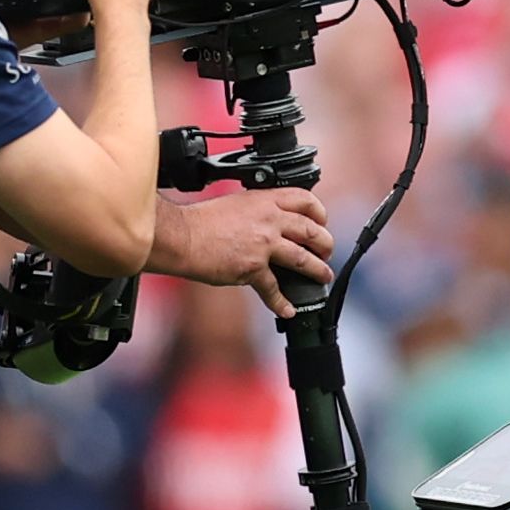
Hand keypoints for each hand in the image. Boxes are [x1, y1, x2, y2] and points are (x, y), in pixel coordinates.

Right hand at [146, 183, 337, 316]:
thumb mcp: (236, 204)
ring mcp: (263, 245)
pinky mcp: (253, 268)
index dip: (319, 213)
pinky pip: (274, 289)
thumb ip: (259, 211)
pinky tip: (287, 310)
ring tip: (323, 277)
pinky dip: (282, 303)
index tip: (322, 223)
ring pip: (303, 259)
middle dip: (325, 244)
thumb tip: (272, 222)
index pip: (305, 200)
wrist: (182, 237)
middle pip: (311, 231)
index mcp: (265, 200)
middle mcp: (269, 220)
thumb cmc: (202, 222)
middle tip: (326, 253)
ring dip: (317, 271)